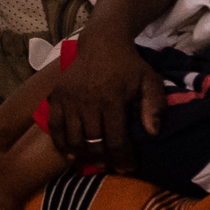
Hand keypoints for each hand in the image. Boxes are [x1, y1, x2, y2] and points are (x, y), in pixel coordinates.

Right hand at [47, 25, 162, 166]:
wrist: (101, 42)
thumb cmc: (129, 65)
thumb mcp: (150, 81)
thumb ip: (155, 106)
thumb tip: (152, 132)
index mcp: (111, 100)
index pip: (115, 140)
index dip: (122, 158)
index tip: (129, 167)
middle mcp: (87, 101)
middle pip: (93, 143)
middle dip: (105, 160)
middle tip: (113, 165)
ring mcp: (69, 99)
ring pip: (73, 139)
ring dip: (84, 155)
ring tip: (95, 160)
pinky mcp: (57, 97)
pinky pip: (55, 127)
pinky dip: (61, 144)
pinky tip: (71, 153)